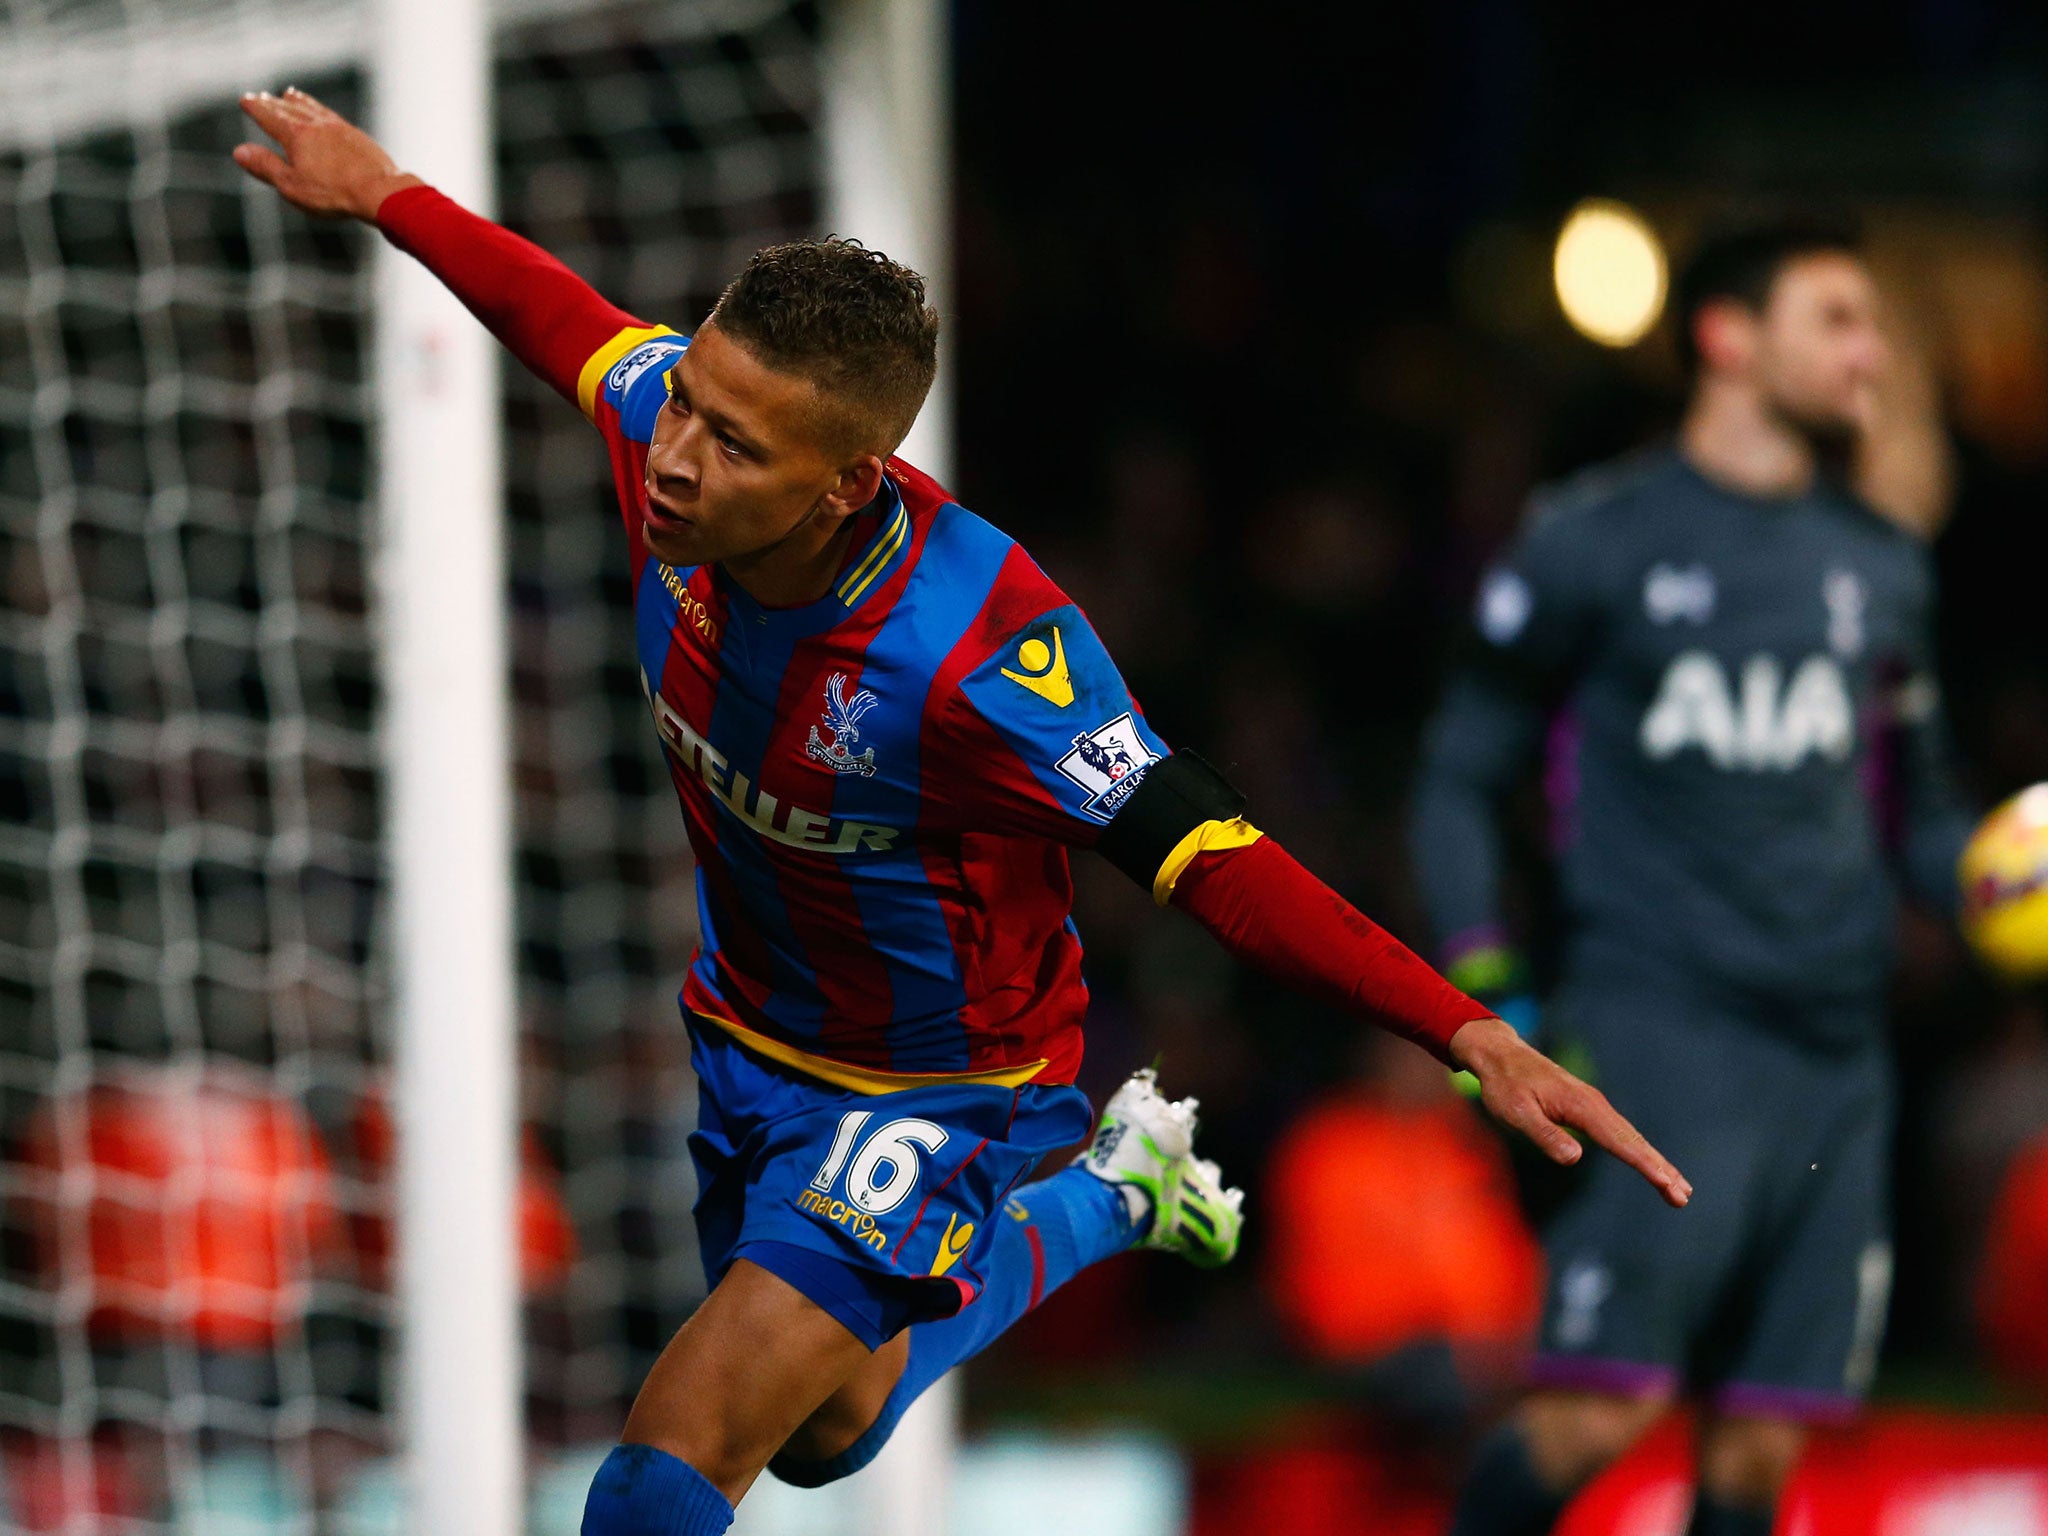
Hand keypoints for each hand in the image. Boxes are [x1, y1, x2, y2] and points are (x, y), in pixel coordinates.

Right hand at [233, 88, 422, 221]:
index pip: (269, 116)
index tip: (245, 100)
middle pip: (289, 108)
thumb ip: (266, 167)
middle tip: (262, 96)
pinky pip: (332, 116)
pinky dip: (321, 110)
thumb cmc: (334, 193)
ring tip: (290, 94)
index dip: (255, 108)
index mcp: (295, 135)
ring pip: (312, 107)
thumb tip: (239, 151)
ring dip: (298, 100)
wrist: (379, 191)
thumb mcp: (291, 185)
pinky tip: (324, 114)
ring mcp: (338, 127)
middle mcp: (315, 124)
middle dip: (273, 103)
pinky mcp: (356, 135)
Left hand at [1449, 1015, 1691, 1208]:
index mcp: (1581, 1106)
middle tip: (1683, 1198)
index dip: (1645, 1165)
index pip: (1620, 1142)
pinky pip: (1620, 1133)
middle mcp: (1595, 1104)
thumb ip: (1545, 1134)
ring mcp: (1595, 1105)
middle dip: (1660, 1169)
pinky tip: (1650, 1164)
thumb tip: (1576, 1158)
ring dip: (1655, 1162)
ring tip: (1679, 1189)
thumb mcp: (1516, 1113)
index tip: (1667, 1184)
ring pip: (1631, 1138)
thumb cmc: (1506, 1085)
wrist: (1502, 1055)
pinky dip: (1639, 1151)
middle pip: (1634, 1141)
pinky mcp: (1589, 1108)